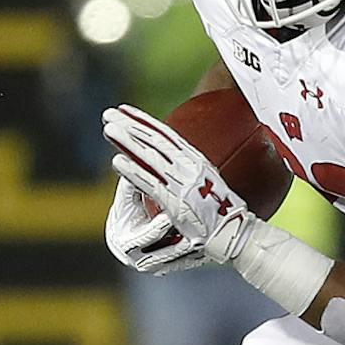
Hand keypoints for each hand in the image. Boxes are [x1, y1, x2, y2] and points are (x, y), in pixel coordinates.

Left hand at [103, 104, 252, 262]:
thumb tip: (176, 163)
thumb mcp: (209, 183)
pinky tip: (116, 162)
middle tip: (108, 114)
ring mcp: (184, 184)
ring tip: (108, 130)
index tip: (124, 110)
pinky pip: (151, 184)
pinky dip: (133, 172)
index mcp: (198, 160)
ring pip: (151, 158)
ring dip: (127, 142)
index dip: (143, 121)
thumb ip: (190, 170)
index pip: (166, 135)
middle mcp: (191, 167)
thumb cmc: (223, 214)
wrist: (235, 234)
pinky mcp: (177, 203)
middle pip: (155, 140)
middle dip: (129, 125)